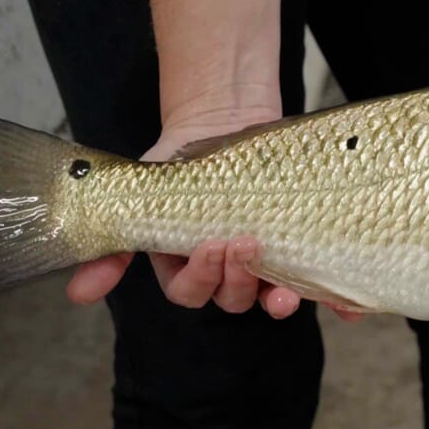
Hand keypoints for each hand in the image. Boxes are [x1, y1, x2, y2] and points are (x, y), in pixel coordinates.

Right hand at [63, 111, 363, 321]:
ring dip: (279, 301)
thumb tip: (79, 293)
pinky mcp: (302, 246)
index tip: (211, 246)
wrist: (226, 121)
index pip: (189, 292)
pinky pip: (318, 283)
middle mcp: (227, 272)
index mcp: (186, 265)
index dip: (200, 278)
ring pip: (269, 297)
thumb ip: (114, 244)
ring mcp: (266, 262)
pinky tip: (349, 308)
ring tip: (287, 290)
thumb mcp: (143, 196)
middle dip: (237, 280)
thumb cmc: (183, 164)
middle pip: (230, 299)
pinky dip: (333, 299)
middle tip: (245, 243)